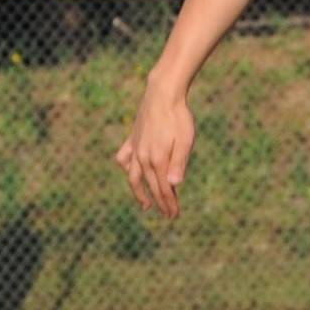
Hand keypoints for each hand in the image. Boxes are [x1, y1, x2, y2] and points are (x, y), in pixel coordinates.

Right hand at [115, 78, 195, 220]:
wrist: (163, 94)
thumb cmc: (179, 117)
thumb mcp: (185, 140)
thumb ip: (179, 163)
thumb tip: (174, 185)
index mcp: (157, 160)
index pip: (163, 189)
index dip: (169, 204)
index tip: (174, 216)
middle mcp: (143, 157)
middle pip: (151, 186)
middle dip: (160, 203)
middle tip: (168, 215)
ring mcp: (136, 148)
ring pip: (134, 176)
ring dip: (139, 192)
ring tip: (145, 205)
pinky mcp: (132, 139)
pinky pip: (124, 158)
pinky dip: (127, 168)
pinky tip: (131, 172)